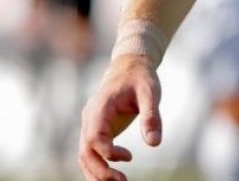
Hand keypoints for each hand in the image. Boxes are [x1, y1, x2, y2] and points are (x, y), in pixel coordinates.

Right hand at [77, 55, 161, 180]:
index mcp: (100, 107)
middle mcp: (90, 117)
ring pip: (84, 156)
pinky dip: (97, 168)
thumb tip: (154, 143)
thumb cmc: (140, 79)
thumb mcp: (150, 92)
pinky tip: (112, 177)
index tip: (130, 157)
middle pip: (85, 151)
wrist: (129, 69)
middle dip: (101, 171)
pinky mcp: (96, 131)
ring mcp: (90, 125)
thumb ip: (151, 116)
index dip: (108, 152)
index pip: (94, 136)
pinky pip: (90, 153)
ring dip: (97, 173)